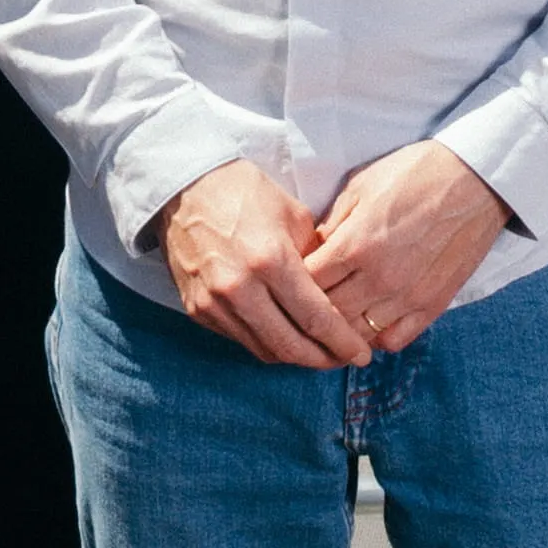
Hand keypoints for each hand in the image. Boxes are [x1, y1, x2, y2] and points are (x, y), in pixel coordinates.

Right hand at [156, 161, 375, 369]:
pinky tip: (282, 334)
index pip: (316, 318)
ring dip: (294, 356)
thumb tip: (337, 295)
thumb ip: (316, 260)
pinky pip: (240, 339)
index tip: (361, 354)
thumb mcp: (294, 216)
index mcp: (270, 260)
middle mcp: (240, 288)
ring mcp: (214, 303)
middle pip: (291, 346)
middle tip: (342, 359)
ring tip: (317, 351)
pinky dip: (265, 343)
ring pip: (264, 350)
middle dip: (323, 360)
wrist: (186, 187)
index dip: (343, 342)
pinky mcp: (197, 310)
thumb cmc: (245, 192)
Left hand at [301, 143, 512, 355]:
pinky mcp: (433, 306)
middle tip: (307, 304)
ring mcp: (407, 296)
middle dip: (312, 310)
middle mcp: (379, 278)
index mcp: (356, 244)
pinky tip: (371, 319)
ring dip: (342, 329)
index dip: (293, 282)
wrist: (475, 179)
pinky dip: (377, 336)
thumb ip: (332, 223)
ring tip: (335, 317)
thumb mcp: (361, 185)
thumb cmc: (415, 174)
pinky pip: (394, 340)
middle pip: (327, 315)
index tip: (291, 279)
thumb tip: (313, 250)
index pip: (306, 283)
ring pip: (357, 335)